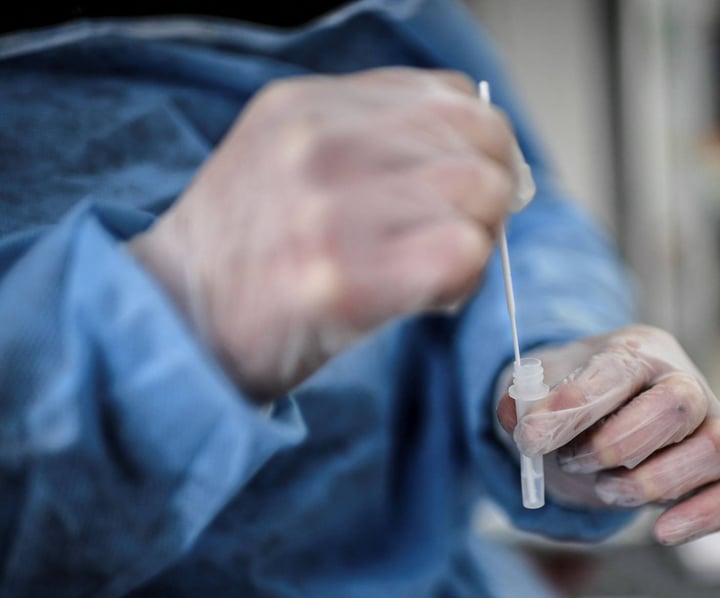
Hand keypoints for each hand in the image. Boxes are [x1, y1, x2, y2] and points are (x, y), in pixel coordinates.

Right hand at [131, 68, 522, 399]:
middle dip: (490, 193)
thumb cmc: (246, 253)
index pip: (451, 96)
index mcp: (312, 103)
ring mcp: (331, 207)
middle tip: (460, 235)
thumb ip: (372, 138)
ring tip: (435, 271)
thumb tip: (479, 155)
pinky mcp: (344, 277)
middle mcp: (321, 141)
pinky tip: (430, 298)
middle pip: (481, 139)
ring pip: (481, 192)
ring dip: (478, 239)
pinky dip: (464, 281)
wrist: (175, 324)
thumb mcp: (287, 156)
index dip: (478, 145)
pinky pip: (462, 253)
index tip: (465, 189)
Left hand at [497, 326, 719, 544]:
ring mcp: (711, 424)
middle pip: (679, 404)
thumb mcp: (535, 394)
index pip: (619, 370)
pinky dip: (704, 515)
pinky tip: (662, 532)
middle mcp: (683, 380)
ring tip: (606, 489)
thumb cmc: (571, 403)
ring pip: (717, 447)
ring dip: (655, 481)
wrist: (596, 425)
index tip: (531, 435)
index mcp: (636, 351)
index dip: (577, 405)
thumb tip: (519, 417)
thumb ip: (522, 403)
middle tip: (573, 461)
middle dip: (618, 444)